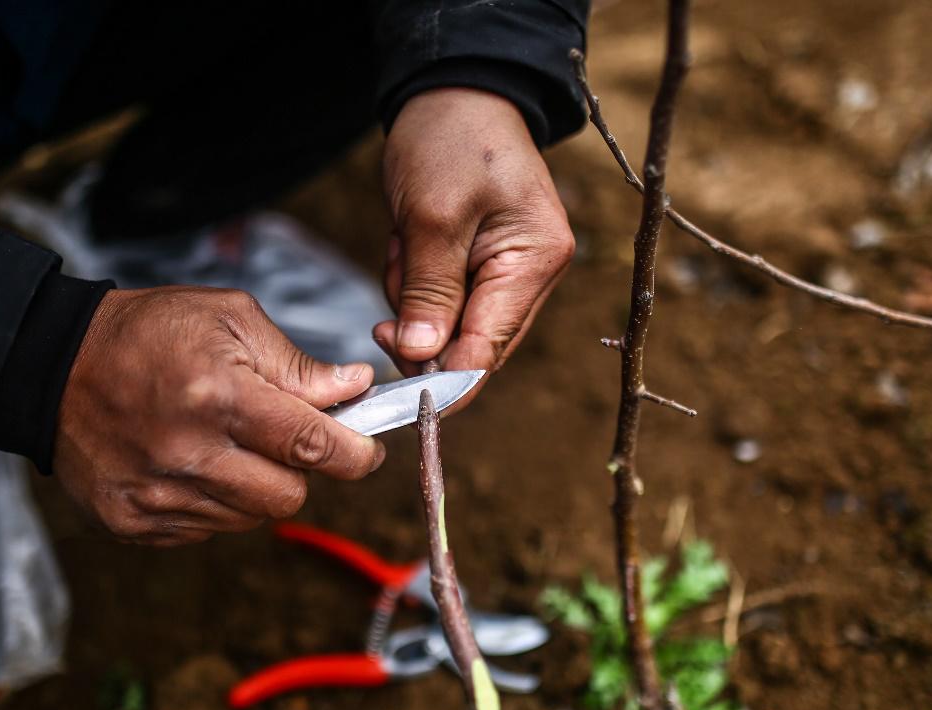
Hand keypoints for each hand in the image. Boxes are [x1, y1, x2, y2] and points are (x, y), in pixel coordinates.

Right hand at [54, 287, 384, 545]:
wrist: (51, 364)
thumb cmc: (147, 333)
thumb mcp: (228, 320)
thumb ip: (296, 364)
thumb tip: (355, 389)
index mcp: (218, 396)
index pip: (312, 445)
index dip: (354, 454)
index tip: (365, 451)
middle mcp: (187, 454)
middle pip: (288, 495)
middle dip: (299, 468)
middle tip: (279, 436)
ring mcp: (156, 495)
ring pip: (249, 517)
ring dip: (254, 485)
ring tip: (223, 443)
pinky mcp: (133, 521)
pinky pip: (206, 530)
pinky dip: (213, 502)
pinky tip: (189, 463)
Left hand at [375, 88, 574, 383]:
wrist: (452, 92)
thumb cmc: (450, 139)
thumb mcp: (432, 215)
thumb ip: (430, 292)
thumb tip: (423, 358)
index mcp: (534, 262)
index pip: (490, 349)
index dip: (447, 380)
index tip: (403, 395)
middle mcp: (530, 275)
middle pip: (470, 345)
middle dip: (422, 324)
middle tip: (397, 280)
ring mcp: (507, 273)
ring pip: (447, 326)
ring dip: (413, 296)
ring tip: (407, 239)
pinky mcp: (480, 266)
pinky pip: (439, 301)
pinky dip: (414, 281)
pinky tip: (410, 240)